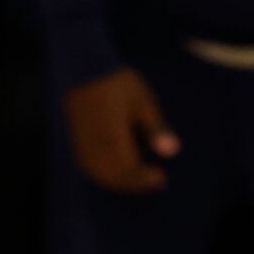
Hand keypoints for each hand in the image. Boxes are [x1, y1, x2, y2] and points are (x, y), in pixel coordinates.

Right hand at [65, 67, 180, 193]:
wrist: (84, 71)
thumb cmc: (118, 84)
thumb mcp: (143, 101)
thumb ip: (157, 128)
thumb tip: (173, 151)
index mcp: (113, 139)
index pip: (132, 172)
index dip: (147, 180)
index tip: (163, 178)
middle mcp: (96, 150)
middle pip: (120, 179)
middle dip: (138, 183)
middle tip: (156, 179)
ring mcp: (85, 151)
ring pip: (107, 178)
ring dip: (126, 181)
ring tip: (143, 175)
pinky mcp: (80, 150)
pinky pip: (96, 172)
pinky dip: (112, 175)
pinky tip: (124, 170)